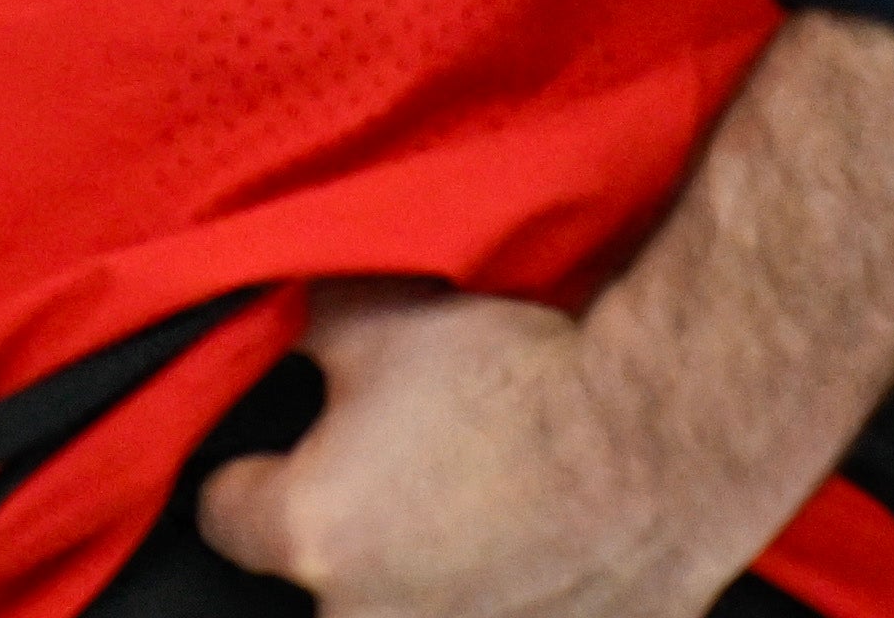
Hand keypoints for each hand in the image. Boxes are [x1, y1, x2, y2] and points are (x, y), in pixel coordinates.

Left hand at [194, 11, 893, 614]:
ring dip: (431, 567)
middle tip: (411, 460)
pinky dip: (515, 592)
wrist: (669, 427)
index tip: (281, 449)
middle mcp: (366, 615)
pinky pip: (507, 616)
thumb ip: (304, 324)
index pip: (225, 512)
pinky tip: (543, 538)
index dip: (252, 468)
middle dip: (352, 524)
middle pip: (322, 573)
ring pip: (412, 610)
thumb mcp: (380, 307)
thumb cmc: (529, 370)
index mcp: (311, 531)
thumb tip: (275, 315)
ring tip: (486, 496)